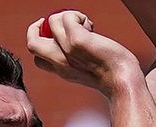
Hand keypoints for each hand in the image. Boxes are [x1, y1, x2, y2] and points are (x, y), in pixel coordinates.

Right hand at [26, 10, 141, 96]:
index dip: (41, 42)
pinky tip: (90, 25)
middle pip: (32, 43)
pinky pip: (67, 18)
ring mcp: (67, 51)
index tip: (54, 34)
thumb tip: (77, 37)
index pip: (37, 58)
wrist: (123, 81)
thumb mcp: (87, 71)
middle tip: (56, 21)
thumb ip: (76, 60)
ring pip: (52, 22)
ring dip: (67, 16)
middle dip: (37, 27)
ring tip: (85, 24)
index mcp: (61, 71)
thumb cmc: (114, 76)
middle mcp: (60, 62)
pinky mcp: (77, 41)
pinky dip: (77, 16)